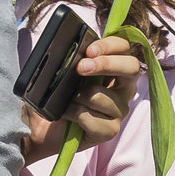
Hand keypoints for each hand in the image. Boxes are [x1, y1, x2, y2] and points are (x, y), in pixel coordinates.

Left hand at [24, 34, 144, 158]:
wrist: (42, 128)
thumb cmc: (57, 98)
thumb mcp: (65, 74)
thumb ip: (77, 60)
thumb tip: (76, 53)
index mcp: (115, 69)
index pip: (124, 48)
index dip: (110, 45)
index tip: (89, 50)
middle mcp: (123, 89)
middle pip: (132, 67)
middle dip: (106, 64)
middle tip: (81, 68)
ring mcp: (119, 110)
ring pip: (101, 95)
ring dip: (78, 96)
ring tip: (67, 100)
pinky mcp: (110, 130)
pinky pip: (91, 117)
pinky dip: (73, 114)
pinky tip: (67, 115)